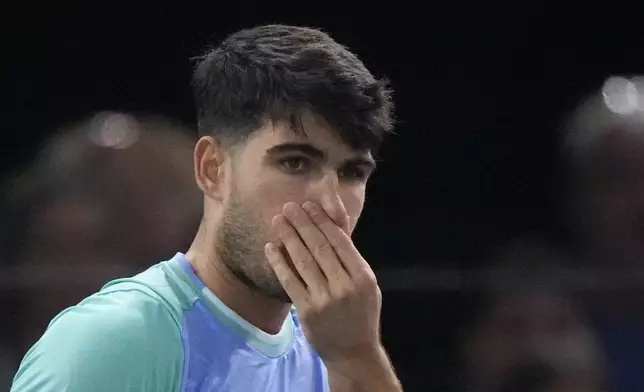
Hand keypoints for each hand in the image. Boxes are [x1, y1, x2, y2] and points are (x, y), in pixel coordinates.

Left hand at [264, 201, 381, 362]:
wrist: (353, 353)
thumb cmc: (361, 314)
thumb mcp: (366, 285)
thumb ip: (351, 258)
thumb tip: (335, 224)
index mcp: (363, 277)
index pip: (340, 242)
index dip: (322, 221)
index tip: (309, 206)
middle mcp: (345, 286)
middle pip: (320, 247)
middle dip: (302, 224)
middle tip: (289, 207)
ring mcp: (325, 299)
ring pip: (303, 261)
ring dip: (288, 237)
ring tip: (277, 220)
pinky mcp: (307, 311)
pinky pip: (290, 280)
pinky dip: (279, 262)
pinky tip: (271, 247)